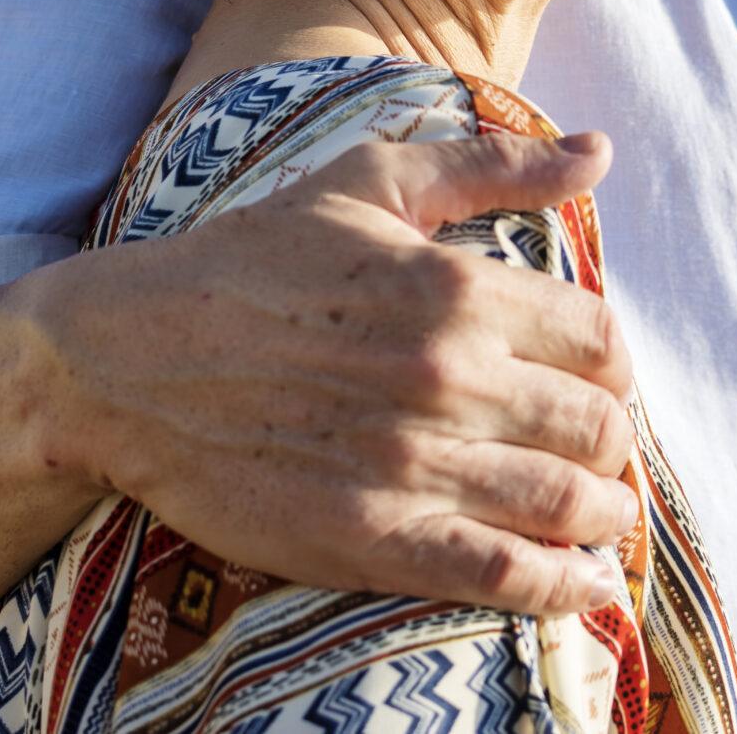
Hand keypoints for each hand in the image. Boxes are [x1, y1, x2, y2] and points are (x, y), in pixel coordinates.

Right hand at [0, 128, 640, 616]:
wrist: (123, 360)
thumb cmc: (250, 259)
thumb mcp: (368, 182)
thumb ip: (493, 166)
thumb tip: (600, 150)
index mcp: (454, 286)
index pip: (600, 339)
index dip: (613, 364)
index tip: (593, 378)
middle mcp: (445, 375)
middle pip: (597, 426)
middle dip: (613, 442)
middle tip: (595, 449)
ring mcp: (410, 463)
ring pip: (566, 503)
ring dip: (602, 517)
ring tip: (597, 517)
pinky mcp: (371, 538)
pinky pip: (503, 575)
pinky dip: (562, 587)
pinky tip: (582, 585)